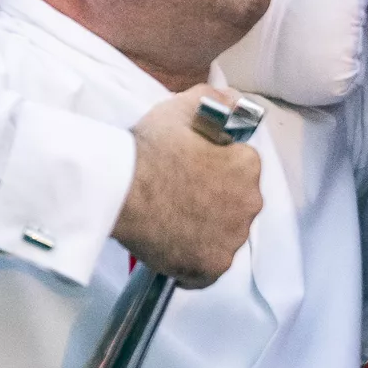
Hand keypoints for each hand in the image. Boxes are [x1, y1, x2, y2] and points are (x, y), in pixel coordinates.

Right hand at [111, 86, 264, 287]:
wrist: (118, 190)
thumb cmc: (148, 149)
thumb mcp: (182, 107)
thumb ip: (218, 100)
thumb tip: (236, 103)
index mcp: (247, 165)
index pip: (240, 167)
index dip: (214, 167)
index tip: (190, 168)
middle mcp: (249, 204)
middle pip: (235, 203)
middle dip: (214, 200)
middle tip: (178, 194)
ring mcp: (231, 239)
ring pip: (223, 235)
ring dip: (206, 229)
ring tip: (171, 220)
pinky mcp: (211, 267)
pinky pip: (209, 267)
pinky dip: (194, 261)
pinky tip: (172, 245)